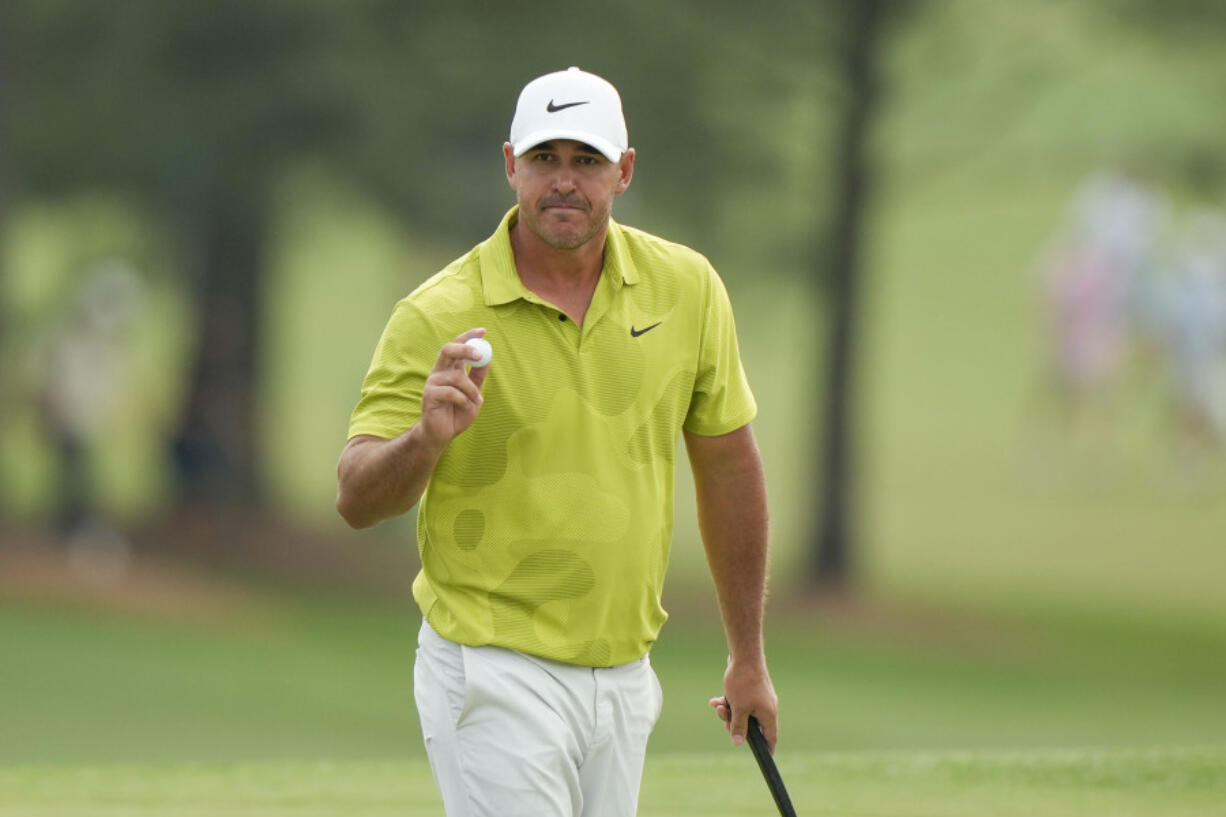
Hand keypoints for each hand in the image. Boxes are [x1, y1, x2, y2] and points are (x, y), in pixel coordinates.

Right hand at [419, 328, 490, 449]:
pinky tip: (464, 407)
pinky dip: (463, 400)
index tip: (484, 331)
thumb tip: (487, 358)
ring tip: (474, 401)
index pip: (456, 345)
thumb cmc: (457, 413)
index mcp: (449, 369)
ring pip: (456, 377)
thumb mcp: (474, 394)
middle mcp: (439, 372)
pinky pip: (451, 392)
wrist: (442, 435)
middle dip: (464, 348)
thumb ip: (478, 377)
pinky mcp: (429, 395)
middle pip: (448, 350)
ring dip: (471, 390)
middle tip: (479, 353)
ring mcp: (432, 383)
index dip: (469, 336)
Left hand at [709, 658, 777, 751]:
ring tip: (718, 705)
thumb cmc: (743, 682)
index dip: (767, 748)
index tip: (764, 757)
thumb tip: (738, 743)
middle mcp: (766, 707)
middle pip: (752, 725)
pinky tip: (716, 700)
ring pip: (743, 712)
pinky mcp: (751, 689)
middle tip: (725, 721)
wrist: (743, 655)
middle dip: (735, 723)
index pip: (770, 737)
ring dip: (729, 711)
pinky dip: (729, 702)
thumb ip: (739, 727)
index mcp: (768, 715)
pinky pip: (740, 701)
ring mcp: (759, 698)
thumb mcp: (739, 708)